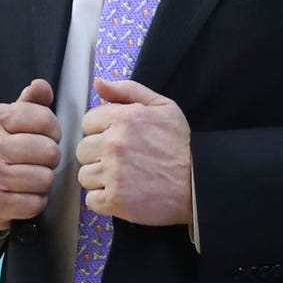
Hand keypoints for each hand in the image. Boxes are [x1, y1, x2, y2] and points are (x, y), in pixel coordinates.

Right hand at [0, 80, 59, 230]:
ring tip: (29, 178)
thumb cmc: (5, 151)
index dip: (53, 131)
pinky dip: (36, 202)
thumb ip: (32, 103)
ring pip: (45, 178)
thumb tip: (41, 85)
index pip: (46, 119)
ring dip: (43, 181)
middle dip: (50, 159)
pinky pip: (36, 202)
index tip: (43, 137)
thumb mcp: (15, 122)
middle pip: (49, 151)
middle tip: (37, 161)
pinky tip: (23, 195)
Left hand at [77, 78, 191, 226]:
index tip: (118, 139)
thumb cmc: (181, 145)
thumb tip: (98, 83)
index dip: (102, 130)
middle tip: (122, 160)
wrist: (199, 184)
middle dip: (99, 154)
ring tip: (124, 178)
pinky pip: (92, 199)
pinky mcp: (115, 200)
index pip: (88, 122)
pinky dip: (104, 199)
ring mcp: (113, 173)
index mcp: (124, 118)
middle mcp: (115, 144)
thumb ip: (128, 90)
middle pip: (83, 149)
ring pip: (85, 175)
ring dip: (100, 178)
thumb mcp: (163, 107)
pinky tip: (123, 194)